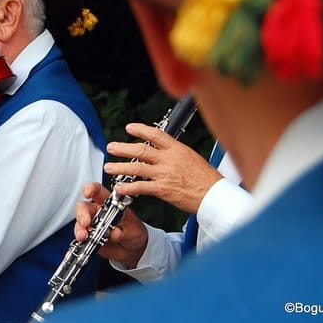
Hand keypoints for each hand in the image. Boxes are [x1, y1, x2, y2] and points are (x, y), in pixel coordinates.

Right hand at [74, 182, 148, 268]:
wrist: (133, 250)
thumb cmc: (133, 232)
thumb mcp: (133, 227)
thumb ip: (123, 229)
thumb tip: (114, 232)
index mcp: (109, 203)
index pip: (98, 191)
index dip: (91, 189)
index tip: (88, 193)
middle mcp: (98, 212)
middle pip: (83, 207)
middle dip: (82, 213)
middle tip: (86, 222)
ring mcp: (92, 225)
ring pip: (79, 222)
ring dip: (80, 228)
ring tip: (84, 236)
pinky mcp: (89, 237)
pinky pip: (81, 236)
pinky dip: (80, 240)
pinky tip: (84, 241)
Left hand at [104, 123, 220, 213]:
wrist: (214, 194)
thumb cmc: (206, 178)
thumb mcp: (192, 156)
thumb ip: (175, 152)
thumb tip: (163, 149)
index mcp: (177, 149)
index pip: (155, 135)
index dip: (140, 130)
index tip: (129, 128)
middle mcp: (169, 159)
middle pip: (141, 150)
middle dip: (123, 148)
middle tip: (111, 147)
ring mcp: (165, 174)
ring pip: (137, 167)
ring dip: (120, 166)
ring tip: (109, 167)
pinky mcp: (163, 189)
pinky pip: (141, 187)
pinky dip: (129, 187)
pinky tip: (120, 188)